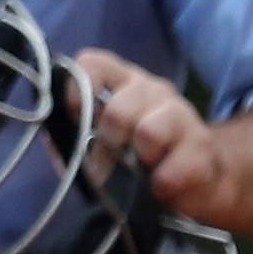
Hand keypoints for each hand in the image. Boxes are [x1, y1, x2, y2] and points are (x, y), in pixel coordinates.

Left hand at [66, 47, 229, 220]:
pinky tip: (161, 189)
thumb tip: (49, 133)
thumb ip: (74, 138)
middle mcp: (153, 90)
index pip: (94, 64)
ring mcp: (182, 115)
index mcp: (123, 83)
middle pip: (118, 109)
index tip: (77, 118)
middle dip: (110, 144)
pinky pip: (170, 169)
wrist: (199, 186)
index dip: (79, 89)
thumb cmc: (140, 164)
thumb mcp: (100, 150)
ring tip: (143, 173)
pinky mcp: (203, 146)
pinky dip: (159, 187)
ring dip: (138, 163)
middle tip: (116, 161)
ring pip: (148, 133)